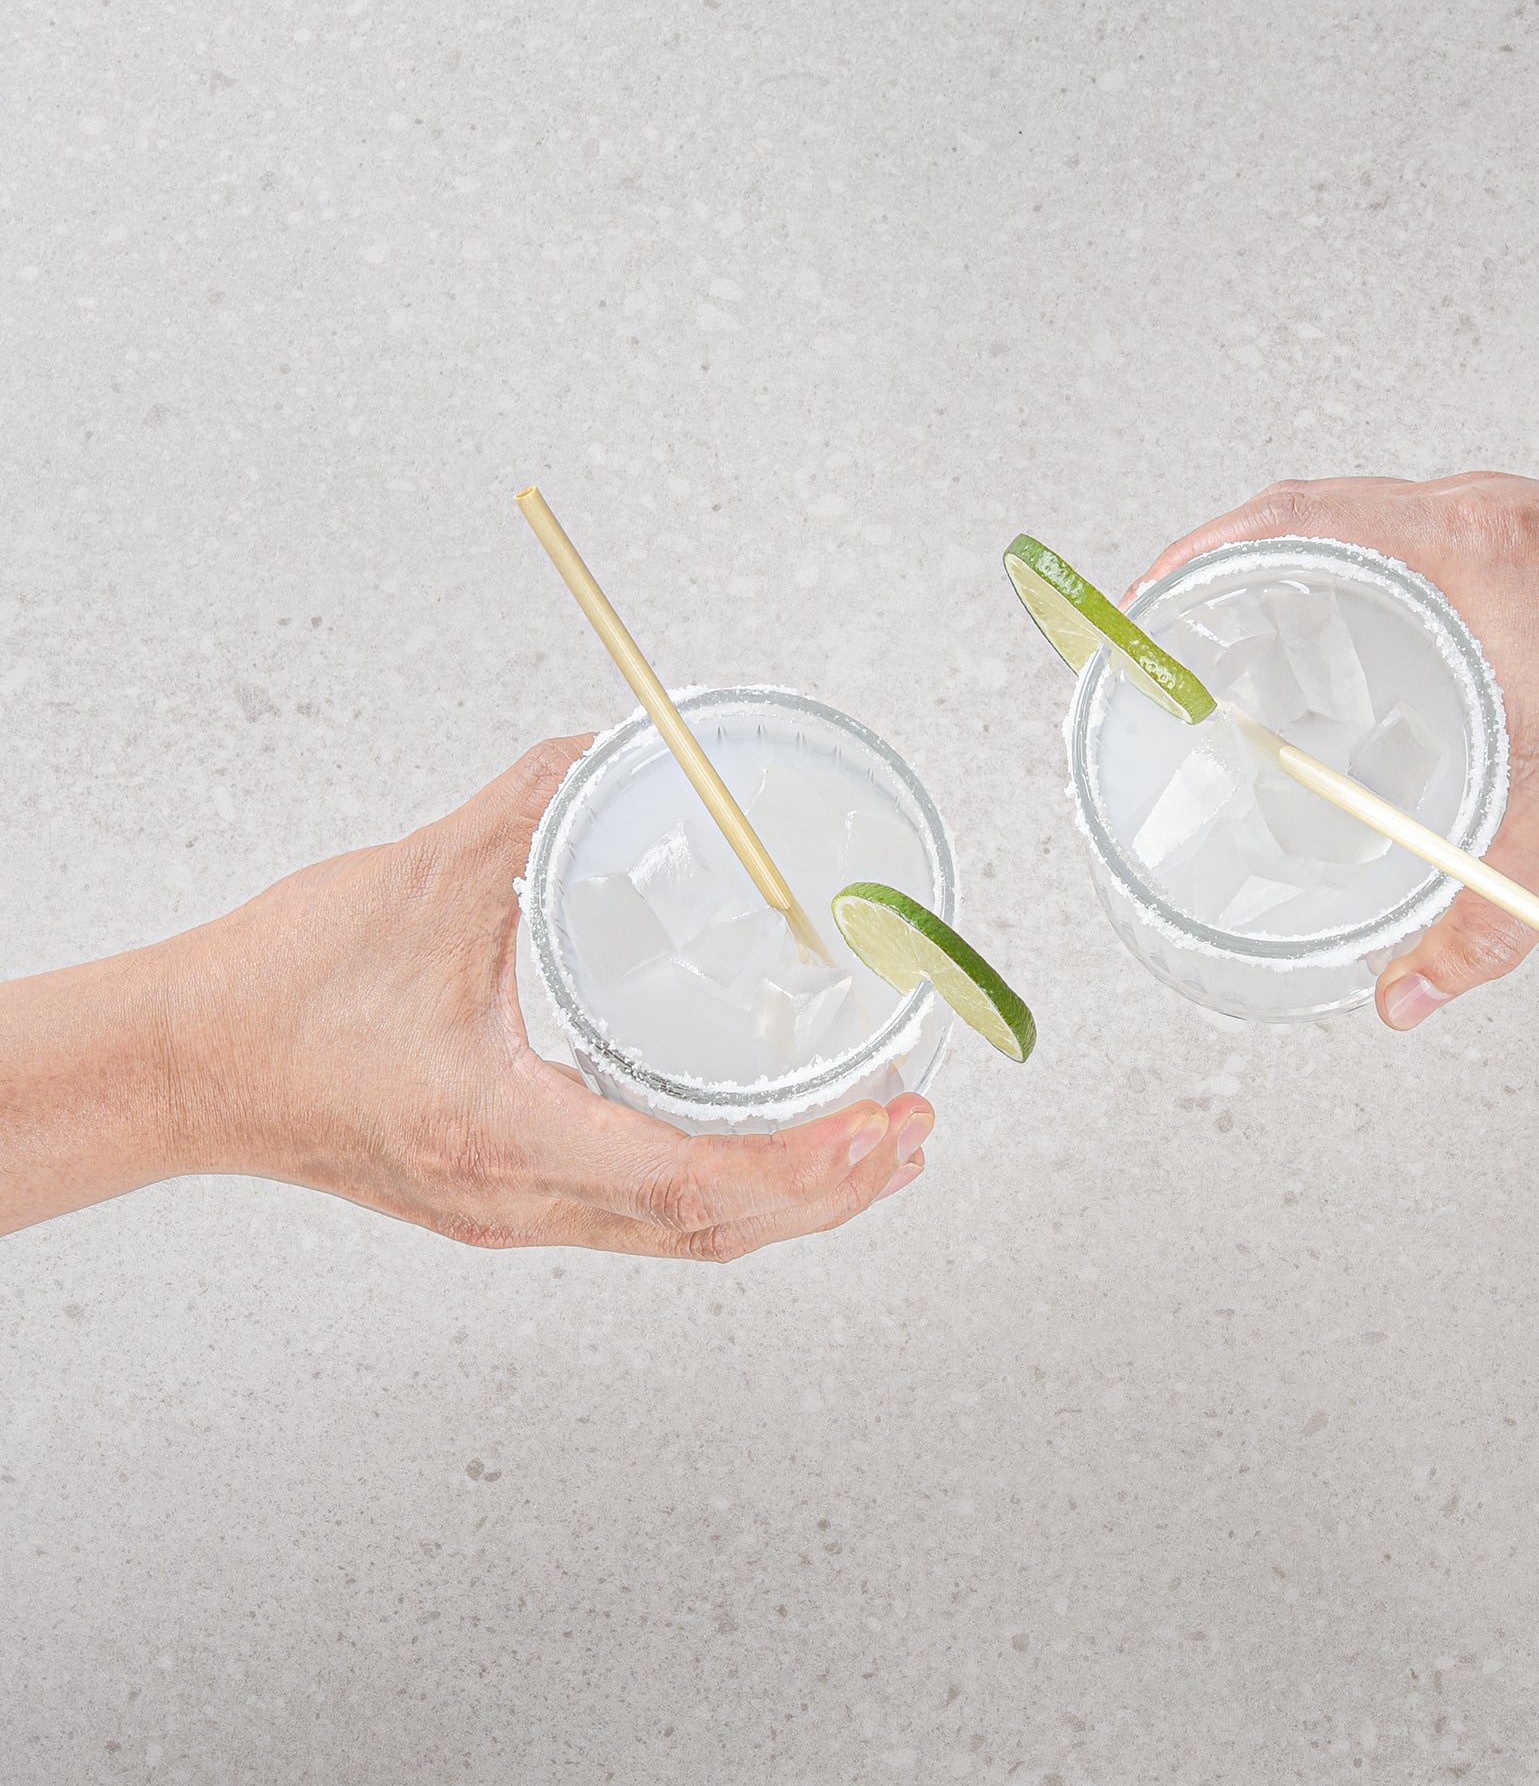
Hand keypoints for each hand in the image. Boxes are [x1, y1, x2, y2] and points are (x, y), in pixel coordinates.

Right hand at [2, 739, 931, 1254]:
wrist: (179, 1069)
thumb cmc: (275, 994)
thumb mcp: (416, 882)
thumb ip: (526, 806)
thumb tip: (606, 748)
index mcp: (503, 1131)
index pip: (687, 1181)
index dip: (800, 1163)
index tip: (879, 1124)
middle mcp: (517, 1196)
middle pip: (708, 1231)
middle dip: (828, 1192)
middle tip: (911, 1137)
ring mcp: (509, 1209)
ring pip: (678, 1238)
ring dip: (785, 1202)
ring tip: (868, 1154)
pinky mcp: (498, 1196)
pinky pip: (638, 1218)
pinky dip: (720, 1194)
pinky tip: (758, 1155)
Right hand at [1129, 474, 1538, 1028]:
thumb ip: (1480, 924)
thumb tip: (1400, 1002)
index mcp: (1467, 552)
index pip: (1292, 521)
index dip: (1198, 558)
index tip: (1141, 609)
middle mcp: (1475, 514)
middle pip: (1302, 512)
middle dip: (1219, 567)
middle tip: (1169, 641)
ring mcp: (1502, 518)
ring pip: (1354, 522)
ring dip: (1284, 570)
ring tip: (1234, 650)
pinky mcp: (1527, 537)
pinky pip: (1402, 541)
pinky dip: (1347, 583)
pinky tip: (1346, 657)